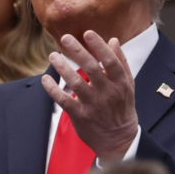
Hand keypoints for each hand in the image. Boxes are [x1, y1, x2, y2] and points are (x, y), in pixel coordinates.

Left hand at [42, 31, 137, 162]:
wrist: (118, 140)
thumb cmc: (122, 107)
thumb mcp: (128, 85)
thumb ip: (121, 62)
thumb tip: (113, 40)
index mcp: (120, 83)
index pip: (110, 61)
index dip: (99, 46)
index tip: (88, 33)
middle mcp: (107, 93)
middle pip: (91, 68)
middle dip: (78, 51)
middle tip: (65, 38)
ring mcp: (93, 105)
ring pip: (75, 83)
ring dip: (63, 68)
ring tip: (53, 56)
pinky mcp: (80, 116)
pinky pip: (64, 101)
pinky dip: (53, 89)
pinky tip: (46, 79)